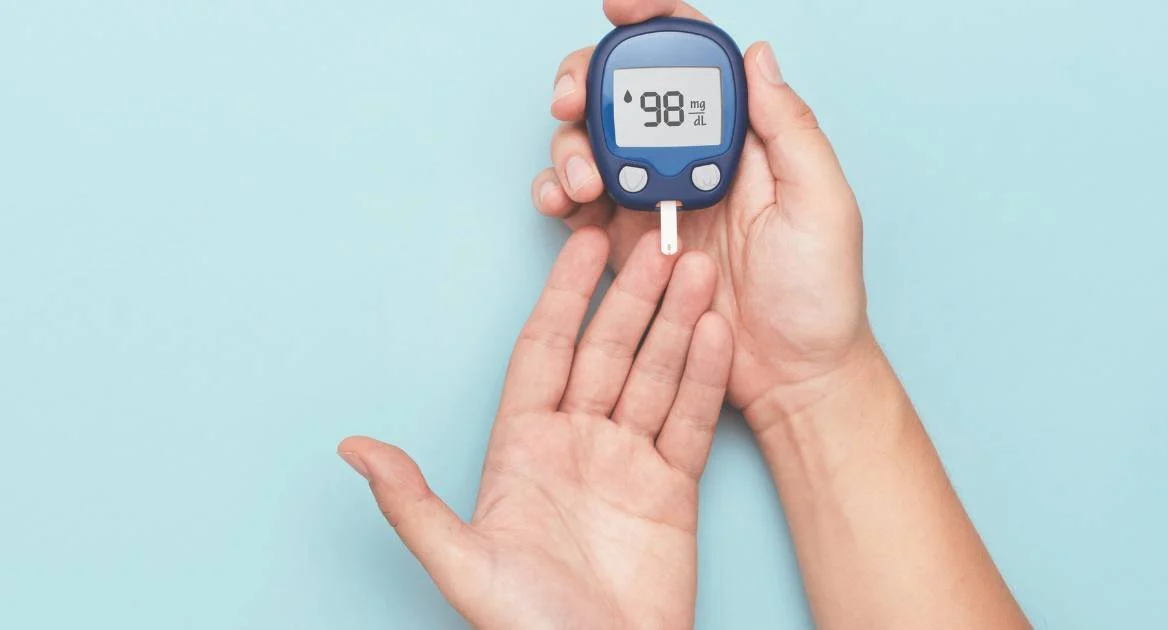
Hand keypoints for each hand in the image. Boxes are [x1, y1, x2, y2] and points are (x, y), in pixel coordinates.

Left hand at [339, 229, 732, 629]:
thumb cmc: (529, 627)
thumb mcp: (463, 563)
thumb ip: (412, 502)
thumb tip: (353, 449)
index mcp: (521, 448)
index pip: (544, 350)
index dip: (564, 296)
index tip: (585, 245)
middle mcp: (574, 443)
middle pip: (606, 351)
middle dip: (632, 296)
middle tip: (660, 243)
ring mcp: (626, 462)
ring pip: (653, 375)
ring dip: (676, 323)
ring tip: (699, 272)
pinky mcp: (673, 488)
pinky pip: (688, 420)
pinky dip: (704, 377)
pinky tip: (715, 333)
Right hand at [532, 0, 872, 425]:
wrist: (791, 373)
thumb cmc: (820, 294)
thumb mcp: (823, 202)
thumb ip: (790, 127)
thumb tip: (758, 54)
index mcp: (742, 137)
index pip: (696, 61)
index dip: (656, 23)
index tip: (620, 11)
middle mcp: (692, 157)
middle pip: (627, 93)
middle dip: (589, 82)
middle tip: (573, 100)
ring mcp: (653, 196)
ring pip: (592, 142)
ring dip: (569, 144)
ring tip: (579, 180)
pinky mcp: (624, 240)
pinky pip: (577, 202)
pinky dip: (557, 191)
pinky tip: (560, 201)